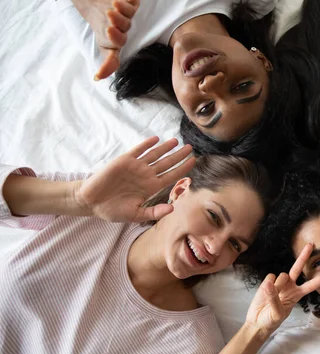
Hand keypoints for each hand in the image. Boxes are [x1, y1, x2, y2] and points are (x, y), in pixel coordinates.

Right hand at [74, 137, 195, 221]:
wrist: (92, 202)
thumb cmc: (114, 210)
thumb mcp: (136, 214)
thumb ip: (154, 212)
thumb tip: (171, 209)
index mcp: (151, 187)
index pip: (171, 176)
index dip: (183, 168)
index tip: (193, 161)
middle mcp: (146, 175)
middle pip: (167, 163)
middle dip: (179, 156)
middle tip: (191, 147)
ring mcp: (136, 167)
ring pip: (155, 154)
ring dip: (165, 147)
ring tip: (176, 141)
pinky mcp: (124, 160)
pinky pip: (138, 150)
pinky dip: (147, 144)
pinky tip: (156, 139)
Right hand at [87, 0, 139, 79]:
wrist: (98, 7)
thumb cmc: (102, 29)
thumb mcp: (103, 46)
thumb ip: (106, 61)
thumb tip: (98, 79)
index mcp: (118, 41)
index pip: (120, 42)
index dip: (116, 38)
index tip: (108, 31)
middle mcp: (125, 28)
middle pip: (124, 26)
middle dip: (118, 21)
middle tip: (109, 15)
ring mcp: (129, 15)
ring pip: (127, 13)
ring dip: (121, 8)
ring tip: (112, 5)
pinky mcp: (131, 3)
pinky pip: (133, 0)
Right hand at [245, 243, 319, 339]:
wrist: (258, 321)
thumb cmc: (271, 320)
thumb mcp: (277, 313)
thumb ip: (274, 298)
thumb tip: (270, 283)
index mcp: (297, 295)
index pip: (312, 285)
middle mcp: (290, 286)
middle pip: (298, 268)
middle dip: (304, 256)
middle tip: (311, 244)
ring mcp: (279, 283)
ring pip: (283, 275)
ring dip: (279, 285)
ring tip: (271, 298)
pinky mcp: (268, 281)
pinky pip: (270, 277)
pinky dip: (267, 285)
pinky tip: (265, 292)